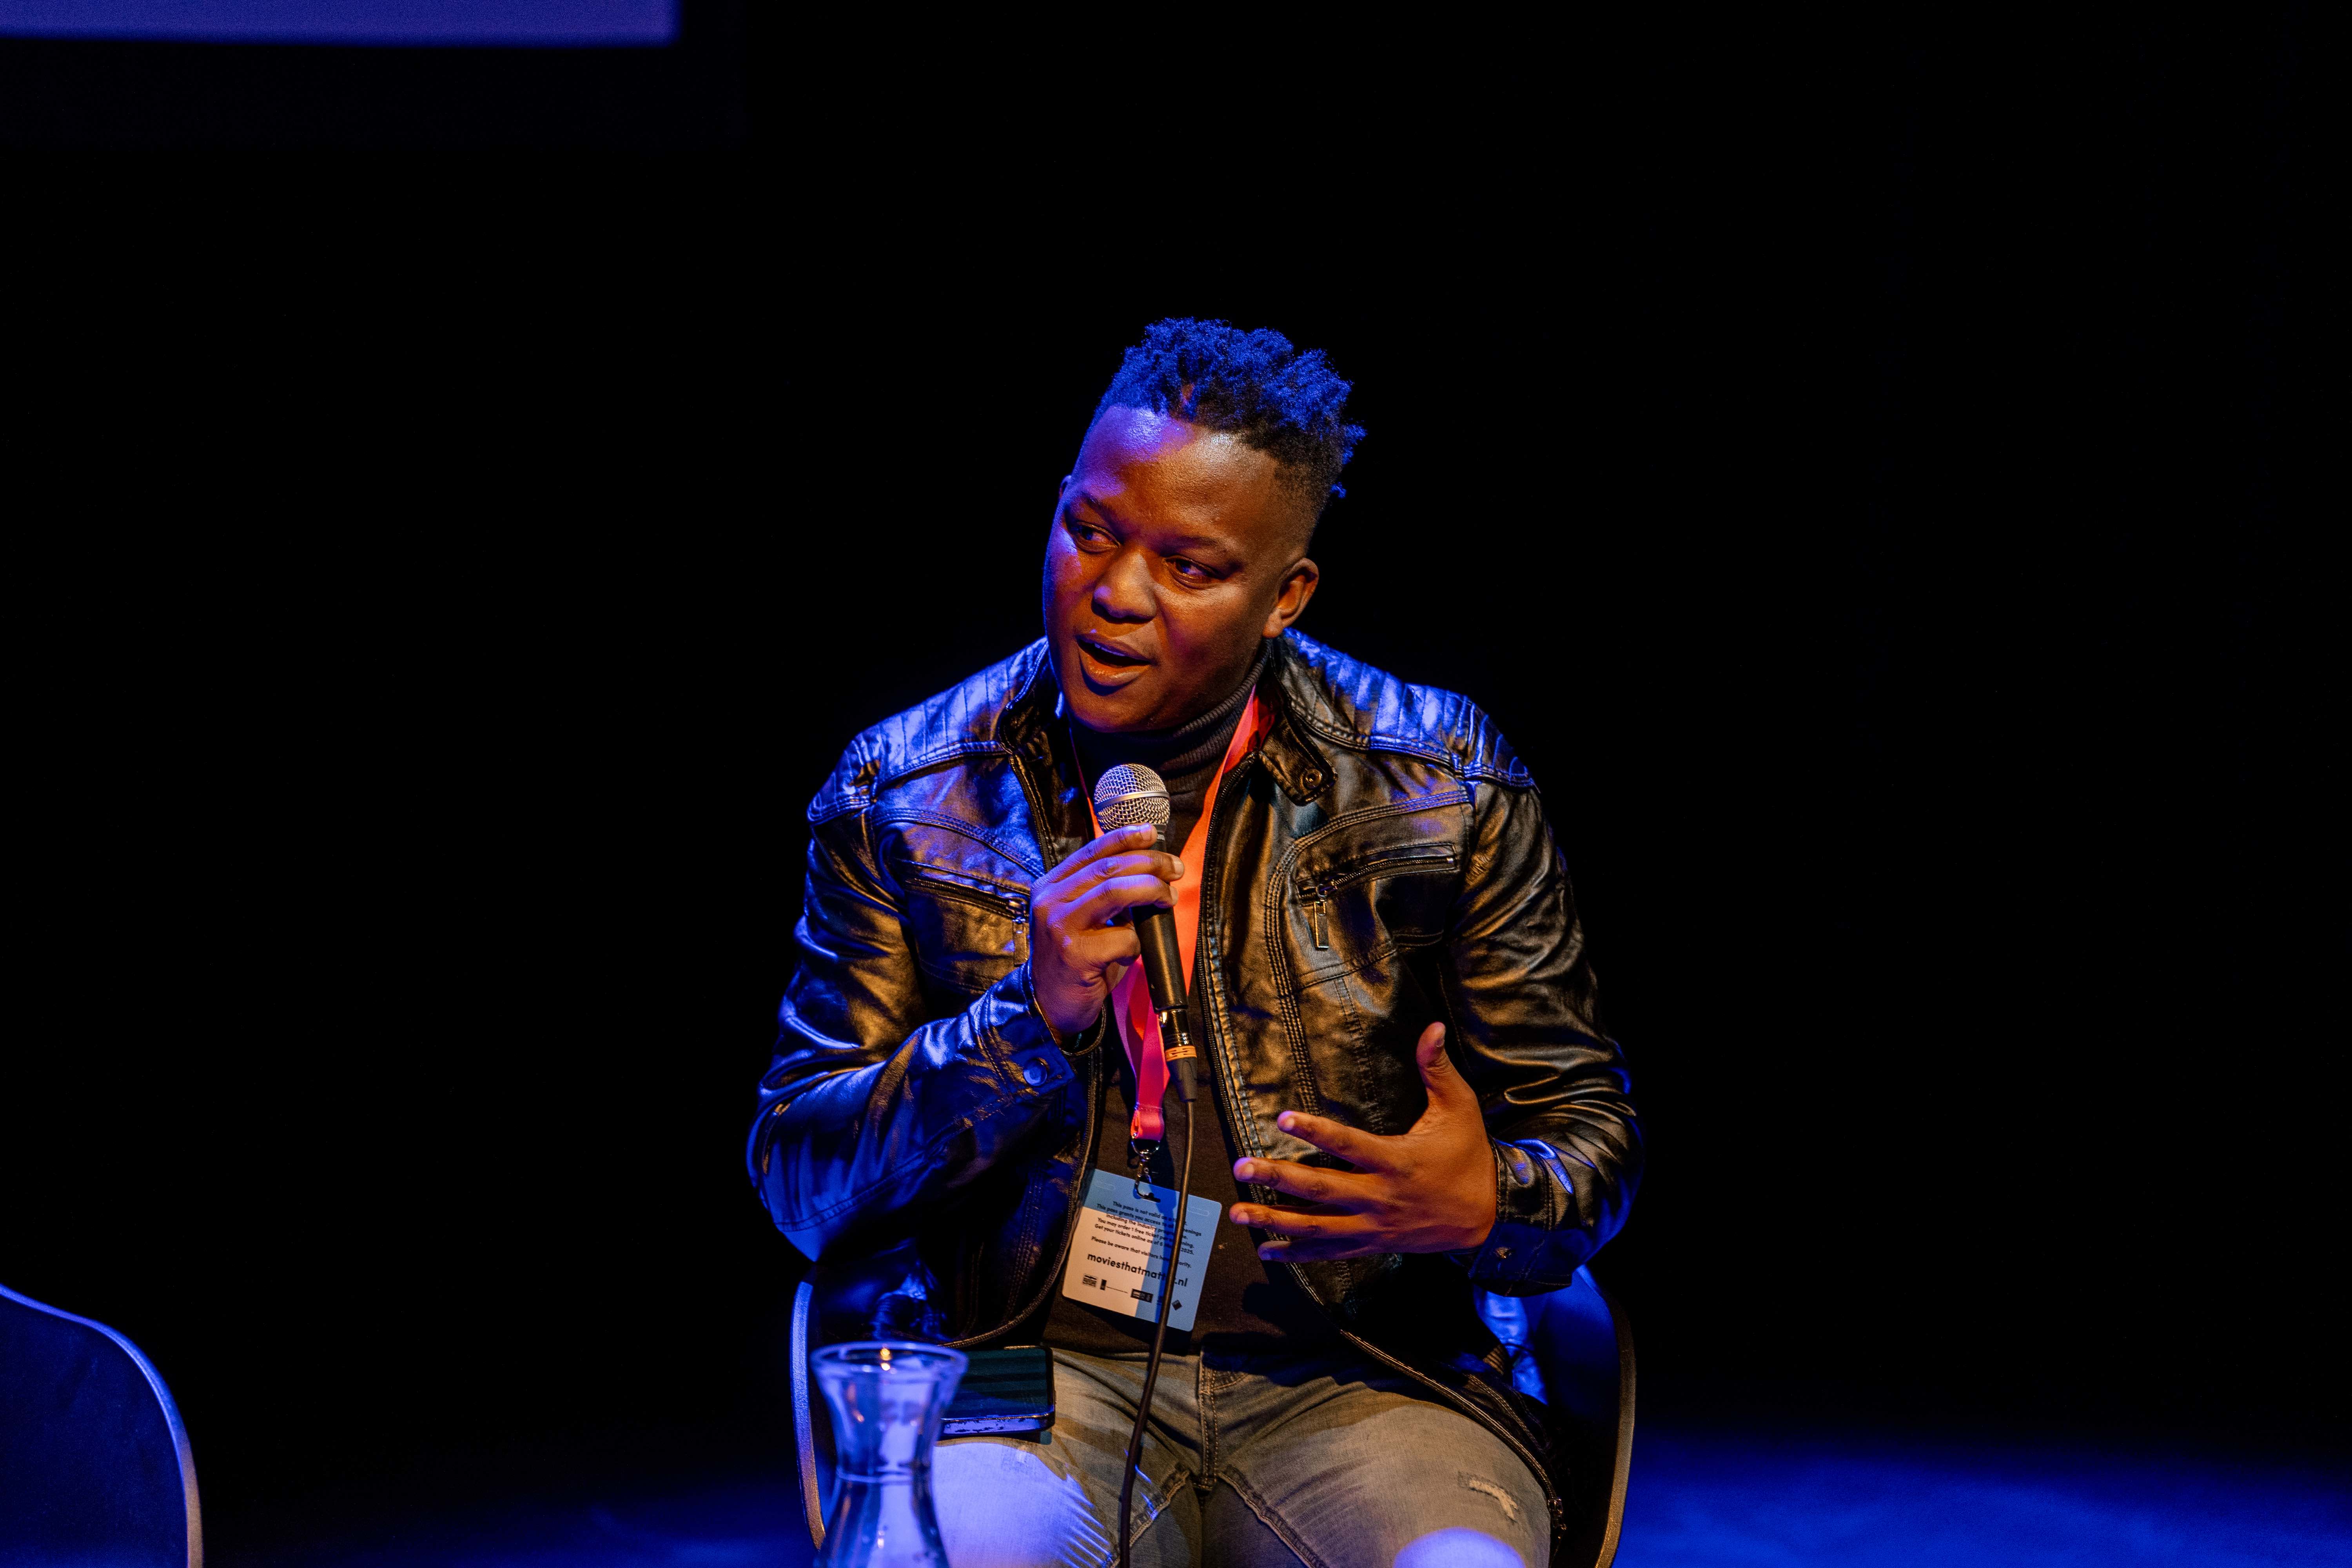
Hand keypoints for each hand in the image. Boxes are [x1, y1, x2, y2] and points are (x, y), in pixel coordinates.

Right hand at [1028, 824, 1184, 1038]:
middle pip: (1109, 867)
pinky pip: (1122, 938)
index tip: (1152, 832)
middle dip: (1150, 863)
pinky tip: (1130, 952)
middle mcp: (1051, 901)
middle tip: (1175, 869)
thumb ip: (1103, 894)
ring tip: (1169, 897)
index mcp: (1051, 886)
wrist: (1048, 1004)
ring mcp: (1060, 927)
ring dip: (1151, 890)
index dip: (1125, 837)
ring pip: (1115, 891)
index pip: (1091, 851)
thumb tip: (1150, 872)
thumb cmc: (1075, 959)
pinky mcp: (1076, 954)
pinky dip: (1136, 942)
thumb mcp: (1082, 919)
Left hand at [1229, 1023, 1497, 1259]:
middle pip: (1322, 1189)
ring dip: (1276, 1220)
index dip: (1315, 1132)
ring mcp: (1375, 1225)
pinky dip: (1298, 1253)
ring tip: (1238, 1213)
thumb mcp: (1459, 1108)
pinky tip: (1267, 1250)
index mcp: (1397, 1161)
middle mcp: (1381, 1196)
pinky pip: (1330, 1251)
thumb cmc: (1469, 1156)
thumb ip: (1438, 1069)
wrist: (1490, 1215)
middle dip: (1278, 1179)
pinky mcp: (1374, 1243)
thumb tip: (1433, 1027)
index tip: (1282, 1119)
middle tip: (1241, 1169)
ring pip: (1318, 1226)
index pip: (1348, 1145)